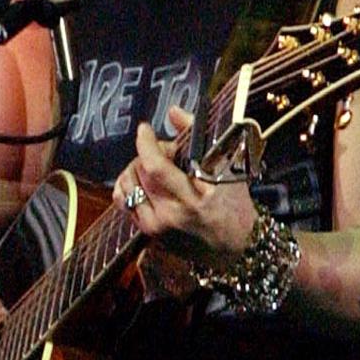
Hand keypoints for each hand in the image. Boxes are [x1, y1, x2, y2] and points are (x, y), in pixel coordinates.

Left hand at [118, 108, 258, 264]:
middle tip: (165, 152)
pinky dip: (130, 186)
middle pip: (138, 173)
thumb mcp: (227, 168)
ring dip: (134, 169)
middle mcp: (169, 216)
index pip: (155, 168)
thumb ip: (198, 136)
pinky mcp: (148, 235)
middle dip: (146, 153)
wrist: (236, 248)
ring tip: (153, 167)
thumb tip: (173, 111)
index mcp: (192, 200)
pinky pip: (123, 203)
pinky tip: (145, 183)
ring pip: (125, 187)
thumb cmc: (234, 206)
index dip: (145, 144)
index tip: (145, 129)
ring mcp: (155, 228)